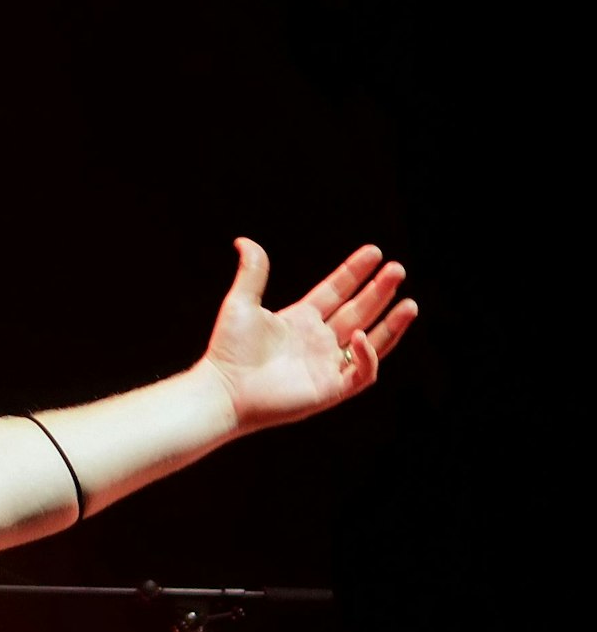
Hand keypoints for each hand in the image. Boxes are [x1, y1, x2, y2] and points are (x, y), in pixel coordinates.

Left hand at [201, 238, 417, 432]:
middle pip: (359, 311)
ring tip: (410, 304)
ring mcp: (326, 366)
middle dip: (380, 291)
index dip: (355, 272)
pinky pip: (361, 373)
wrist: (222, 390)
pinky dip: (366, 356)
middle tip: (398, 269)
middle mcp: (318, 341)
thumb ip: (252, 272)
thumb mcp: (241, 304)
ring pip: (371, 343)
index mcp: (300, 320)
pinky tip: (360, 335)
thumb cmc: (228, 351)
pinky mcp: (330, 390)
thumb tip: (244, 241)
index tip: (374, 252)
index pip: (337, 292)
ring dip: (391, 325)